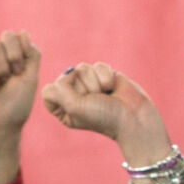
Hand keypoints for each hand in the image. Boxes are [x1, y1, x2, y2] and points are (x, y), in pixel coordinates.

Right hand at [0, 31, 39, 183]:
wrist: (1, 126)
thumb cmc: (16, 105)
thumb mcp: (31, 79)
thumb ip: (32, 55)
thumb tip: (23, 32)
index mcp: (8, 56)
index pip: (8, 36)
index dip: (15, 53)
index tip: (19, 71)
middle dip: (3, 67)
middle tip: (4, 83)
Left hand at [41, 62, 172, 166]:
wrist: (134, 118)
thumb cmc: (103, 117)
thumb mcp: (74, 108)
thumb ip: (60, 89)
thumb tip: (67, 73)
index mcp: (61, 108)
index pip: (49, 90)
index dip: (64, 94)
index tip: (78, 106)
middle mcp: (73, 95)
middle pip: (66, 76)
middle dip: (83, 88)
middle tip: (96, 101)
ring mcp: (89, 84)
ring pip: (81, 68)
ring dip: (95, 82)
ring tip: (105, 95)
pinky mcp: (104, 76)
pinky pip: (97, 65)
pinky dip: (106, 76)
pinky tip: (113, 88)